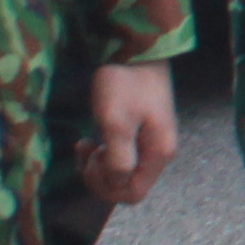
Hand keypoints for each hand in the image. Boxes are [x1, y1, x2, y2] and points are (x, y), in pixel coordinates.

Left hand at [80, 60, 179, 207]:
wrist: (135, 50)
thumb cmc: (125, 86)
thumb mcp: (116, 124)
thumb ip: (118, 162)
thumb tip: (116, 184)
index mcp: (159, 153)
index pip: (133, 193)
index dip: (108, 187)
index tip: (96, 160)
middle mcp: (158, 153)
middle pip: (126, 186)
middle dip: (100, 176)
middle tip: (88, 150)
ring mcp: (149, 144)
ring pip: (120, 173)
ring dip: (97, 166)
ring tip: (85, 144)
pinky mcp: (139, 134)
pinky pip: (119, 158)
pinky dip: (101, 155)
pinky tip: (90, 140)